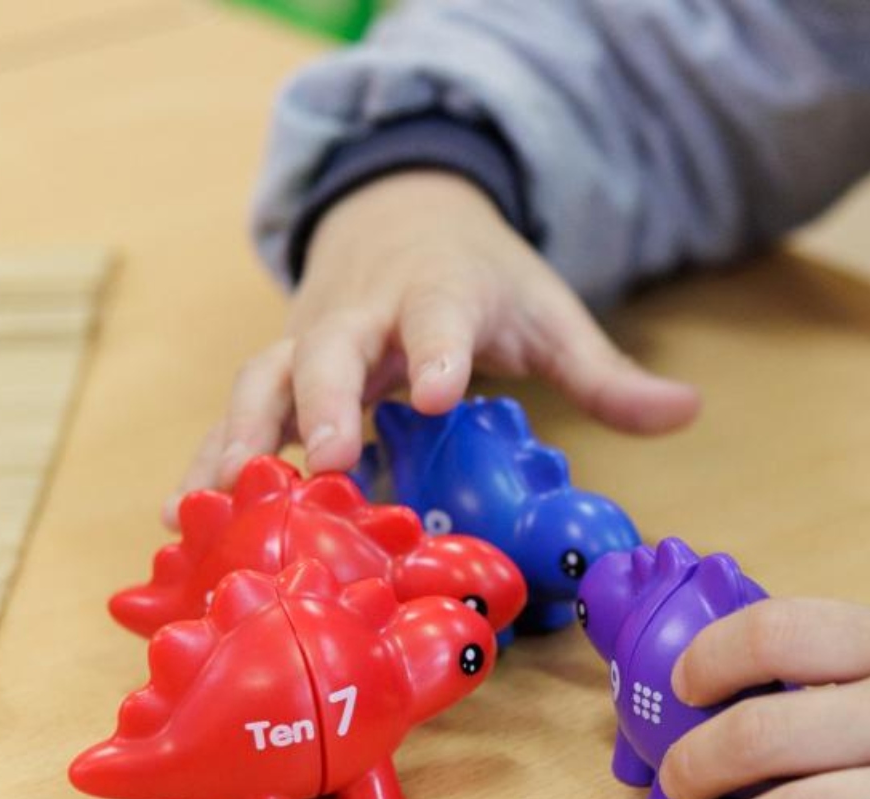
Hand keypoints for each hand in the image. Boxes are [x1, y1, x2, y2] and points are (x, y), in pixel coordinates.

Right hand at [172, 172, 699, 523]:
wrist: (400, 214)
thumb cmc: (480, 278)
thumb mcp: (548, 314)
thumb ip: (606, 373)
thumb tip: (687, 412)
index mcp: (437, 293)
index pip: (439, 316)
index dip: (439, 350)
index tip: (440, 390)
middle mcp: (362, 315)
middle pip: (332, 348)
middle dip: (323, 401)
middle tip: (324, 459)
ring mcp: (309, 341)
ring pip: (263, 381)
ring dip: (242, 439)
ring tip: (224, 501)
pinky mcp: (275, 373)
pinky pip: (235, 416)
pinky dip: (208, 460)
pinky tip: (182, 514)